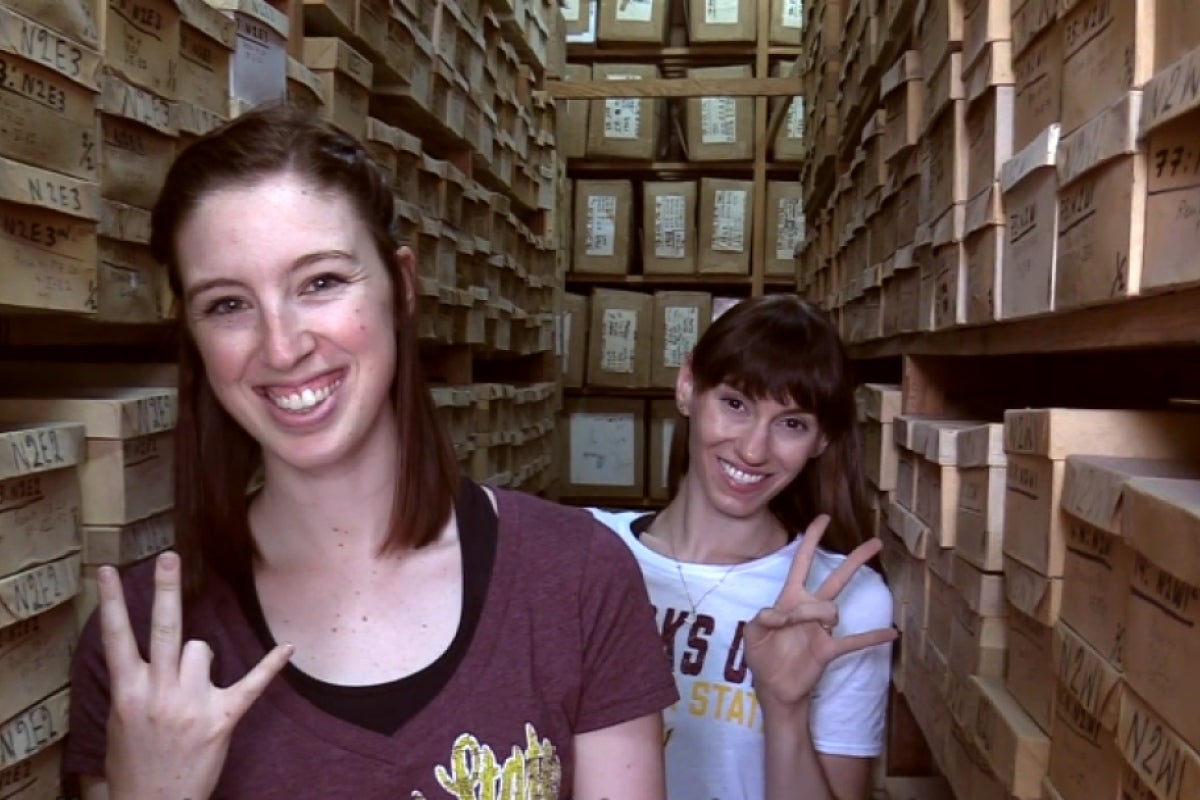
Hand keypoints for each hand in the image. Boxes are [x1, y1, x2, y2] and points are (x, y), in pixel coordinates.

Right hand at [99, 551, 292, 799]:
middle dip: (165, 591)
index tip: (110, 568)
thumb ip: (134, 683)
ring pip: (202, 648)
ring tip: (193, 687)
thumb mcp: (121, 719)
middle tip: (170, 556)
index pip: (116, 637)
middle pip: (163, 630)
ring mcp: (191, 705)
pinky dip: (270, 665)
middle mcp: (159, 693)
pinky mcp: (222, 719)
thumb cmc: (135, 761)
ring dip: (200, 658)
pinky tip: (287, 648)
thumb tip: (144, 652)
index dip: (111, 601)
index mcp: (128, 692)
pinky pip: (252, 683)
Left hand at [745, 515, 896, 711]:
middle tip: (875, 543)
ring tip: (809, 627)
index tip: (822, 519)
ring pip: (832, 608)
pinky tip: (892, 634)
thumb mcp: (752, 635)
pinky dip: (871, 637)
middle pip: (835, 577)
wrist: (774, 689)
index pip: (801, 563)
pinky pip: (853, 642)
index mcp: (788, 599)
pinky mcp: (828, 649)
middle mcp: (808, 608)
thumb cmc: (762, 658)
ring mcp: (821, 628)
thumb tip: (780, 613)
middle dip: (854, 560)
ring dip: (820, 615)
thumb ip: (762, 618)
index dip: (810, 540)